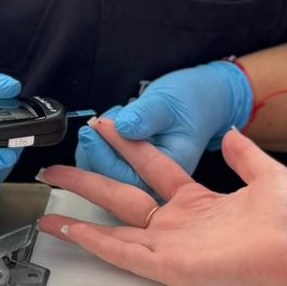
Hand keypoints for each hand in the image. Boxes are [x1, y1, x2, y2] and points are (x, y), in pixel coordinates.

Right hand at [40, 119, 286, 285]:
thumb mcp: (266, 174)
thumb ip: (245, 154)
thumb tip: (230, 132)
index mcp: (197, 202)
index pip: (150, 168)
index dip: (126, 146)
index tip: (106, 127)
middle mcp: (178, 224)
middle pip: (119, 196)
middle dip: (87, 181)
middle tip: (57, 169)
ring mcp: (171, 246)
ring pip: (114, 227)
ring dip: (79, 216)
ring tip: (49, 205)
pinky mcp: (171, 266)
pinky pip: (125, 254)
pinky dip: (96, 243)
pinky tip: (73, 231)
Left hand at [75, 61, 252, 191]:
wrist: (199, 102)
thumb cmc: (190, 102)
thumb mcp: (168, 103)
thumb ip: (147, 115)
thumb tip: (123, 126)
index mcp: (174, 172)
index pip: (129, 176)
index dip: (107, 153)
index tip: (96, 127)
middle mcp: (158, 183)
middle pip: (113, 184)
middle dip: (93, 156)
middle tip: (87, 129)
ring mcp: (145, 178)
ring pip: (105, 177)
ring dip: (95, 150)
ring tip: (103, 122)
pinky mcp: (133, 170)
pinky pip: (106, 167)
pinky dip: (99, 147)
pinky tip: (106, 128)